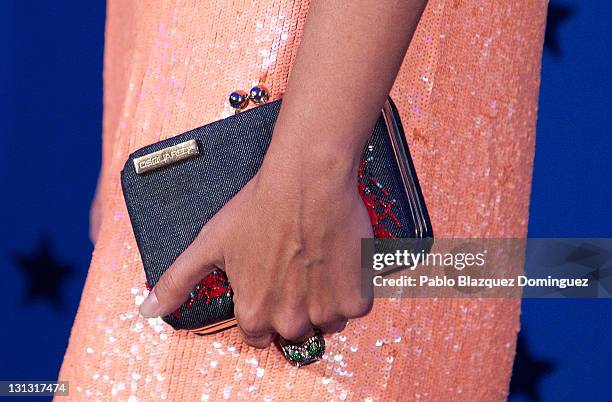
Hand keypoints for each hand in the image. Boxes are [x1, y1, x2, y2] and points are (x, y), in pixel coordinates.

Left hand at [139, 153, 373, 347]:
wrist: (307, 180)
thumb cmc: (258, 207)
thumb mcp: (209, 243)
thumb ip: (176, 282)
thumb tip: (146, 311)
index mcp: (253, 313)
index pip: (259, 335)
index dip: (264, 308)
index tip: (272, 284)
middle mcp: (289, 320)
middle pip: (294, 330)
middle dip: (295, 305)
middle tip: (295, 268)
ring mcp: (325, 311)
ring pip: (327, 321)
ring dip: (324, 299)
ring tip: (316, 262)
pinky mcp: (355, 297)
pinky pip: (354, 307)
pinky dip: (351, 288)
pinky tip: (337, 259)